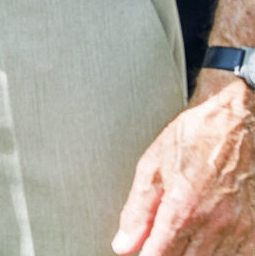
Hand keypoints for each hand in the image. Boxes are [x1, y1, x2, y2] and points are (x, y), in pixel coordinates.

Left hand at [113, 71, 254, 254]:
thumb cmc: (196, 137)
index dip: (146, 255)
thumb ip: (137, 211)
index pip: (160, 255)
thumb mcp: (152, 167)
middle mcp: (215, 223)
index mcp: (184, 208)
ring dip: (194, 254)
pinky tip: (208, 240)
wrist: (238, 122)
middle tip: (160, 239)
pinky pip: (239, 255)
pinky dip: (221, 252)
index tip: (142, 251)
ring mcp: (240, 229)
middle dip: (169, 254)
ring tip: (183, 236)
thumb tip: (124, 244)